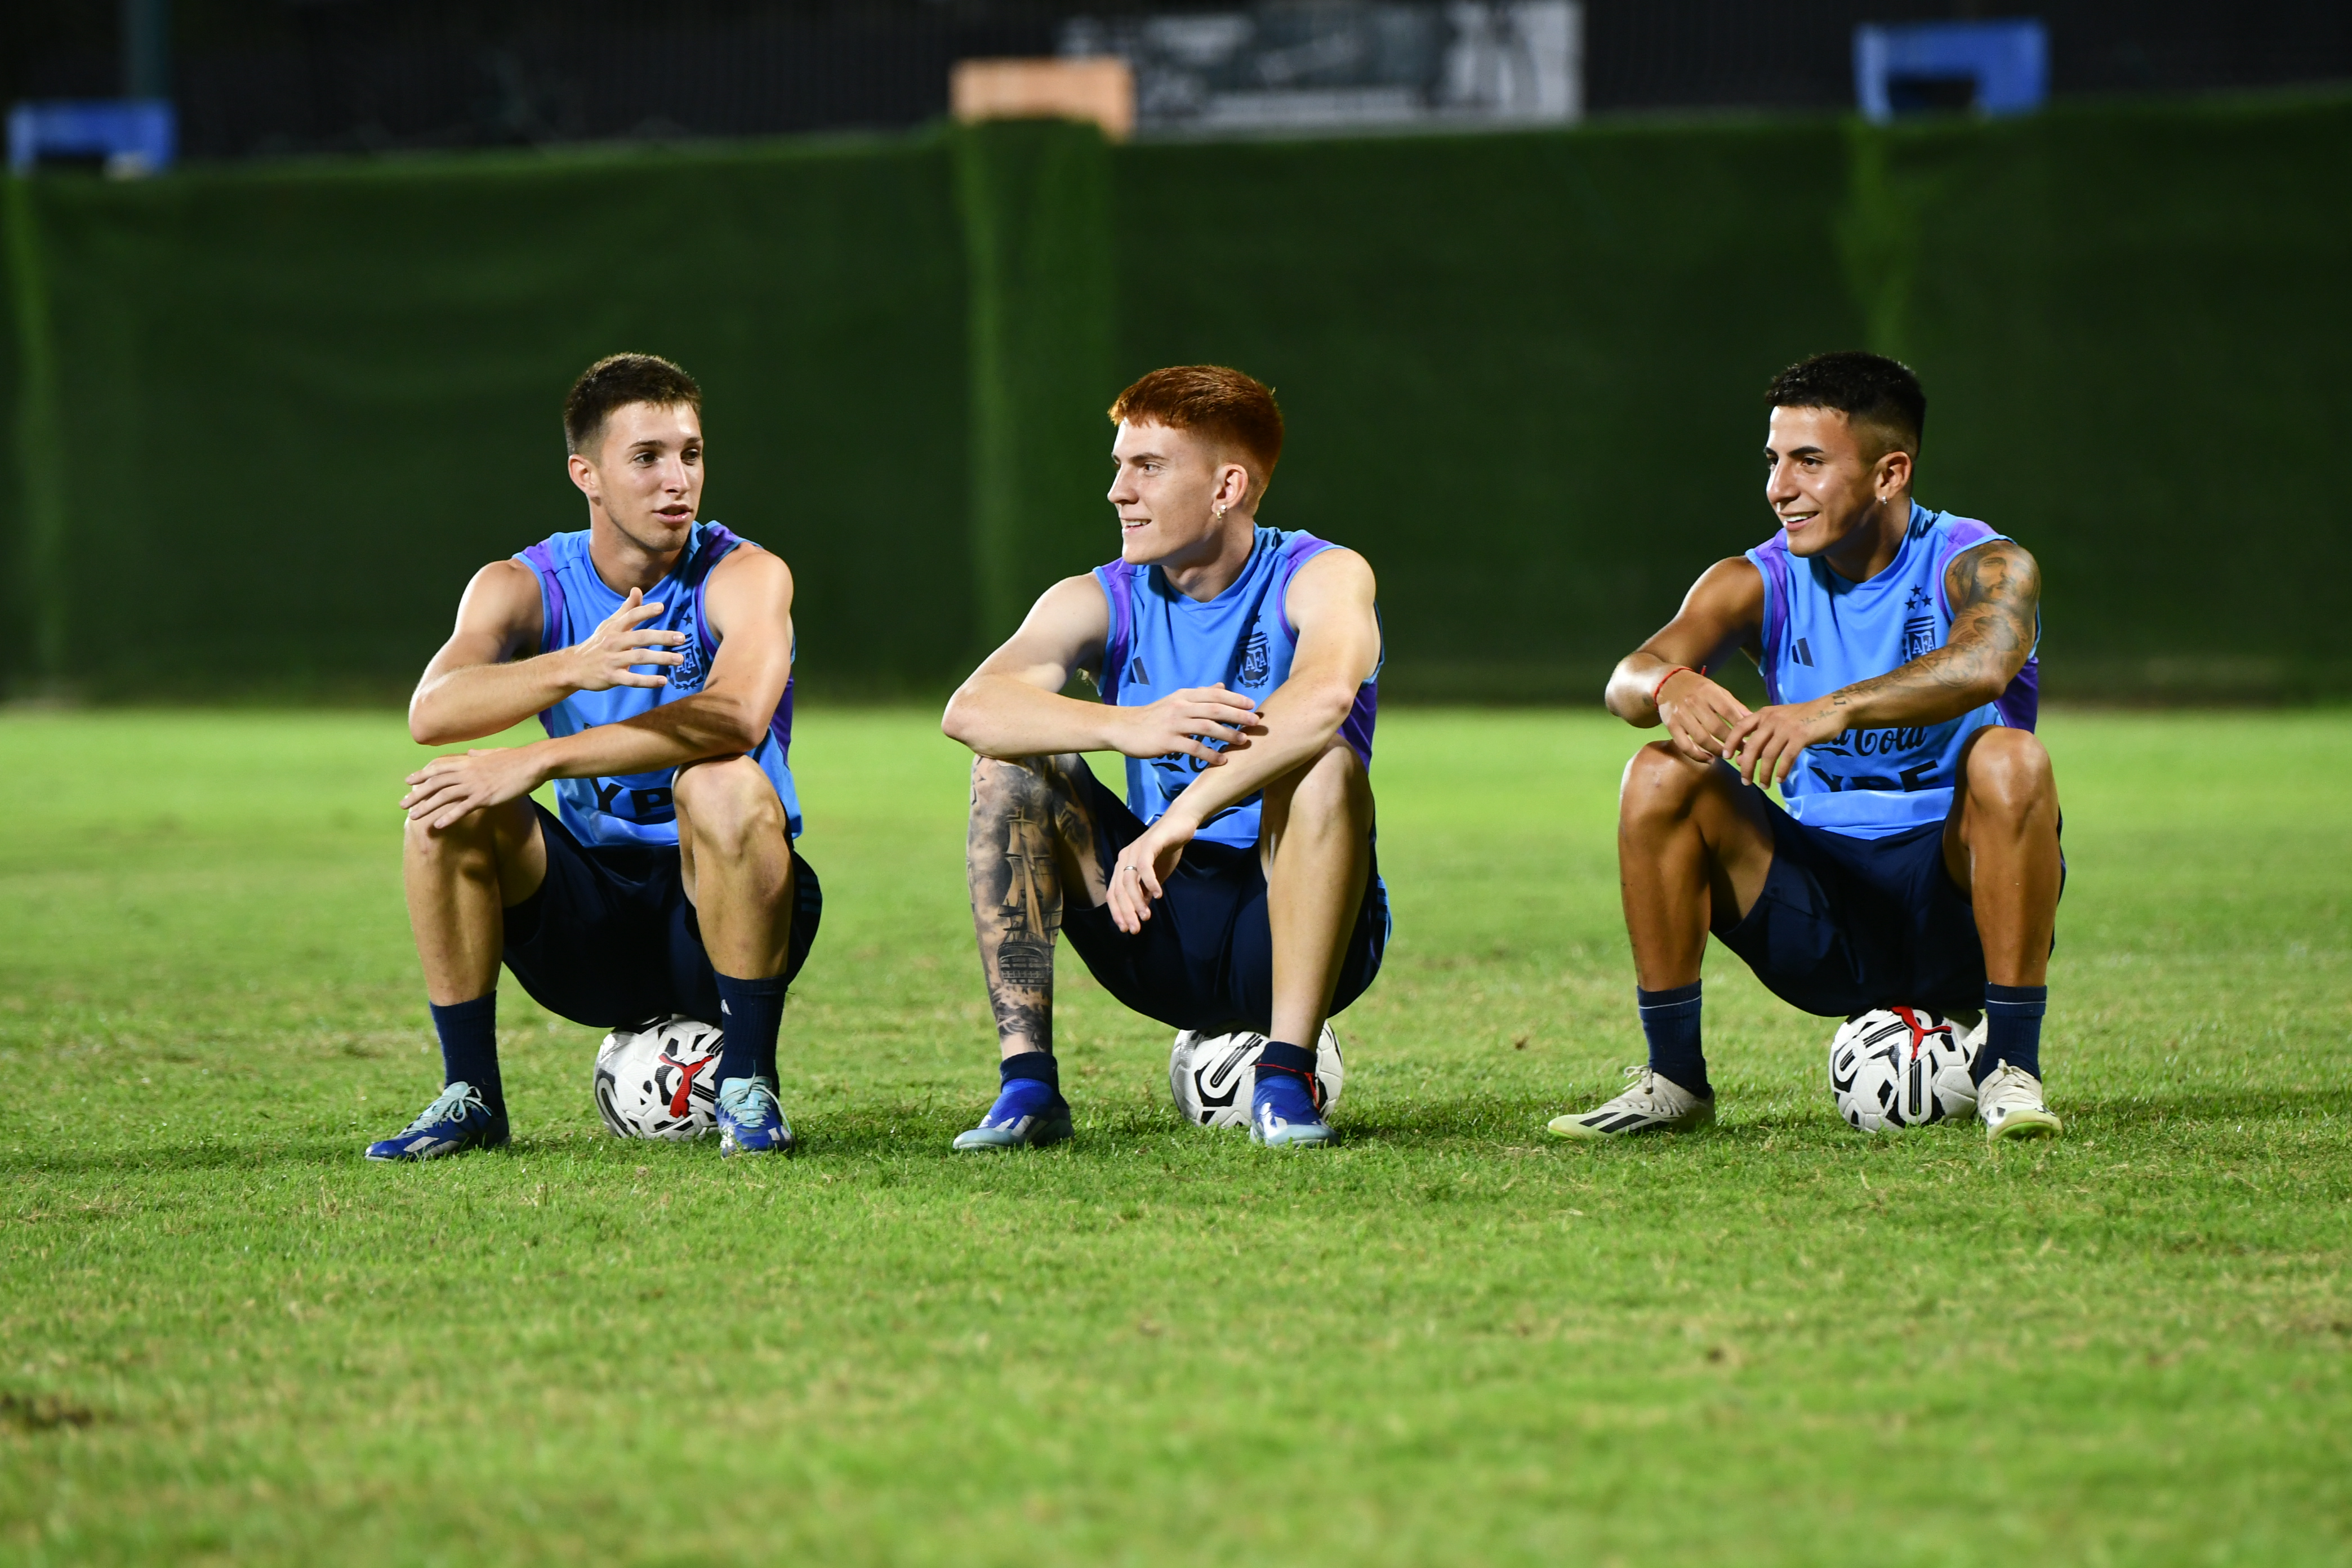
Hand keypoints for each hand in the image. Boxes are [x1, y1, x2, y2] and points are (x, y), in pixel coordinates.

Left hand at [402, 747, 548, 828]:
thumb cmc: (518, 758)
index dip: (422, 775)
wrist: (534, 762)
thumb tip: (472, 751)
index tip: (408, 782)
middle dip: (417, 794)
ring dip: (426, 807)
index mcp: (469, 761)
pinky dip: (449, 817)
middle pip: (435, 783)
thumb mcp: (495, 753)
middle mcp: (468, 772)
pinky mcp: (486, 797)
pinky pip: (463, 809)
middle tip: (402, 804)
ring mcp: (475, 785)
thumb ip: (480, 754)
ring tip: (413, 817)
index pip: (438, 768)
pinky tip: (438, 825)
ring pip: (444, 796)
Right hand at [566, 587, 685, 691]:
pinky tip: (663, 681)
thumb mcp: (609, 625)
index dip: (645, 611)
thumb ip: (627, 609)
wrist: (573, 667)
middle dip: (661, 637)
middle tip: (682, 638)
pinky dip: (648, 681)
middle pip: (640, 637)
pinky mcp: (611, 677)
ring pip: (639, 658)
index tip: (661, 607)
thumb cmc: (597, 644)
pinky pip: (632, 680)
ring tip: (679, 659)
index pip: (631, 616)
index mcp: (614, 628)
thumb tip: (637, 589)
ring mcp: (612, 660)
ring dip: (660, 658)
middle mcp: (613, 642)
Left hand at [1106, 813, 1196, 933]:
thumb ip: (1146, 891)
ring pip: (1129, 881)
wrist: (1180, 824)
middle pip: (1118, 890)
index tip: (1126, 929)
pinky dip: (1150, 882)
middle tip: (1136, 928)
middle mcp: (1124, 858)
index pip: (1113, 894)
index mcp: (1122, 866)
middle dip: (1126, 912)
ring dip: (1137, 901)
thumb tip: (1141, 911)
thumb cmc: (1166, 850)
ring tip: (1147, 916)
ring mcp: (1135, 850)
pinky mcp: (1149, 844)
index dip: (1117, 913)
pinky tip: (1159, 895)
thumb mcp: (1155, 876)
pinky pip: (1145, 866)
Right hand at [1114, 684, 1260, 761]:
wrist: (1124, 728)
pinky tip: (1221, 760)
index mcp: (1184, 696)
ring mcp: (1174, 724)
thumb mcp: (1176, 700)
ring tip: (1243, 741)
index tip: (1252, 705)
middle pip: (1215, 708)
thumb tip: (1221, 685)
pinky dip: (1210, 754)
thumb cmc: (1153, 716)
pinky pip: (1194, 748)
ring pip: (1207, 727)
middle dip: (1237, 715)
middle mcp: (1181, 707)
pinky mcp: (1167, 741)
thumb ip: (1199, 695)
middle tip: (1255, 722)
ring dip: (1228, 734)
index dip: (1235, 698)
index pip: (1214, 694)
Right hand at [1654, 670, 1752, 764]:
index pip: (1728, 711)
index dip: (1741, 727)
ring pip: (1701, 739)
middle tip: (1742, 750)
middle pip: (1716, 727)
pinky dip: (1698, 756)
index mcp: (1708, 691)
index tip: (1751, 738)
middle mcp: (1693, 703)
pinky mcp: (1671, 726)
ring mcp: (1681, 715)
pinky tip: (1709, 759)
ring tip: (1727, 755)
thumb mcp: (1717, 689)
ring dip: (1717, 750)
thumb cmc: (1697, 687)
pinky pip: (1685, 746)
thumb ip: (1734, 705)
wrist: (1668, 682)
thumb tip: (1753, 719)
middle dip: (1732, 742)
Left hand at [1722, 700, 1845, 789]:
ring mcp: (1786, 727)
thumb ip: (1760, 739)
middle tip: (1746, 781)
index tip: (1726, 757)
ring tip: (1764, 785)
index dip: (1731, 742)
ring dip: (1764, 773)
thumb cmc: (1801, 718)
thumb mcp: (1777, 724)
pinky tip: (1780, 780)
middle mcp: (1772, 719)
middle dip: (1747, 767)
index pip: (1740, 727)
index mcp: (1763, 714)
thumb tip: (1740, 759)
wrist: (1831, 709)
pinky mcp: (1801, 735)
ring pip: (1769, 755)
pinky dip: (1781, 771)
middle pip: (1752, 746)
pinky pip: (1787, 757)